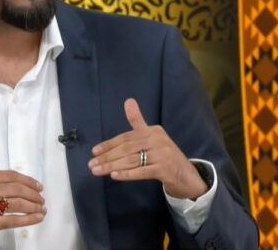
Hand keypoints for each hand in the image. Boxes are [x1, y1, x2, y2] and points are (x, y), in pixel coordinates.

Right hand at [0, 133, 45, 249]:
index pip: (10, 176)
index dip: (27, 180)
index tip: (38, 186)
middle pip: (15, 189)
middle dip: (32, 194)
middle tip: (41, 199)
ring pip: (17, 203)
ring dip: (33, 206)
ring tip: (41, 209)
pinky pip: (14, 220)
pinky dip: (29, 219)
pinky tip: (38, 218)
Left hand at [88, 98, 208, 199]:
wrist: (186, 174)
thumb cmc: (164, 155)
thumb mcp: (152, 137)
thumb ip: (138, 121)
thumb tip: (128, 100)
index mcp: (153, 130)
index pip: (126, 137)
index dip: (109, 144)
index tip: (94, 151)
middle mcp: (157, 140)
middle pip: (127, 149)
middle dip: (107, 157)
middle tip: (91, 164)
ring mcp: (162, 155)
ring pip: (131, 161)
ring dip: (112, 166)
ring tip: (97, 171)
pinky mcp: (164, 169)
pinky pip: (142, 172)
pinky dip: (127, 174)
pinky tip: (114, 175)